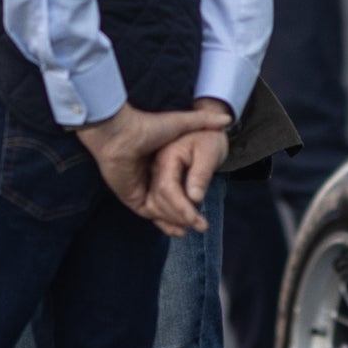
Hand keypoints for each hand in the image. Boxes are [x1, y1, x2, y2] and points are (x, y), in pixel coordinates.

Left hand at [81, 99, 231, 233]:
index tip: (207, 207)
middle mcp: (153, 178)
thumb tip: (227, 119)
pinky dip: (165, 222)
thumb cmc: (149, 126)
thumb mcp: (181, 123)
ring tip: (194, 226)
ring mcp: (142, 189)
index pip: (182, 186)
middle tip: (202, 225)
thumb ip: (202, 121)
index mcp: (164, 163)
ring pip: (164, 211)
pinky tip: (179, 228)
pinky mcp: (132, 197)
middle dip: (188, 216)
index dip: (195, 198)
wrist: (121, 133)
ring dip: (179, 220)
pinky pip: (151, 214)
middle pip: (174, 203)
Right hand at [147, 104, 232, 218]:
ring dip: (171, 220)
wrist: (205, 130)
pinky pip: (154, 202)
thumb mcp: (210, 153)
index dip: (182, 209)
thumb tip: (195, 199)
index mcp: (166, 157)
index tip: (199, 223)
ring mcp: (153, 174)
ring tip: (192, 228)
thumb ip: (201, 174)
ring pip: (153, 203)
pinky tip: (178, 229)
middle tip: (201, 226)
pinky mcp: (157, 181)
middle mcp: (154, 167)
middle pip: (157, 199)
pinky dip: (164, 218)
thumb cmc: (210, 139)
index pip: (167, 189)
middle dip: (178, 217)